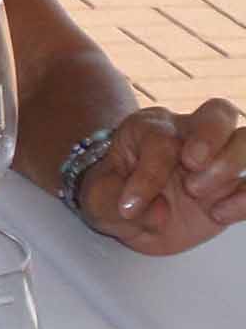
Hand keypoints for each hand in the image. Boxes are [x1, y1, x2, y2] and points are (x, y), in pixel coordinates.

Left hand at [77, 101, 245, 255]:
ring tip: (198, 194)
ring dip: (231, 165)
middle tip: (190, 169)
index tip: (129, 206)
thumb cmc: (112, 194)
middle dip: (210, 139)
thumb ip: (114, 201)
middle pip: (219, 113)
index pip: (161, 140)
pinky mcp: (234, 187)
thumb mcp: (96, 199)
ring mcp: (218, 159)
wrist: (129, 212)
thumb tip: (157, 212)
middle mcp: (189, 135)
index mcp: (150, 128)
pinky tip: (218, 215)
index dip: (148, 175)